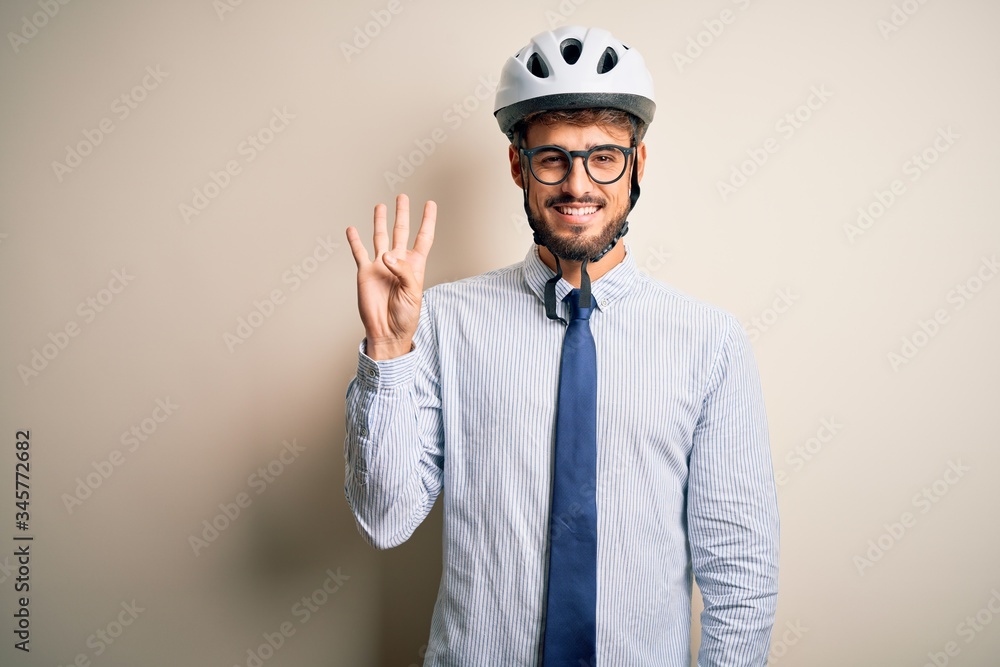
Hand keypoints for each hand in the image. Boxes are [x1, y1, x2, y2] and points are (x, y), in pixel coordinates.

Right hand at [346, 194, 436, 359]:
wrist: (387, 332)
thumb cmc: (405, 316)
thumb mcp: (413, 293)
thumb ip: (403, 272)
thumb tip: (387, 255)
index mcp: (415, 266)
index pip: (423, 237)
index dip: (427, 220)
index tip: (430, 203)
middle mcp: (397, 262)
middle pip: (401, 231)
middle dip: (402, 214)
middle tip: (402, 197)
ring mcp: (380, 266)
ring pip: (380, 237)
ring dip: (380, 221)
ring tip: (380, 206)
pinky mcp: (365, 272)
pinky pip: (359, 252)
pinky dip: (354, 240)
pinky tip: (352, 229)